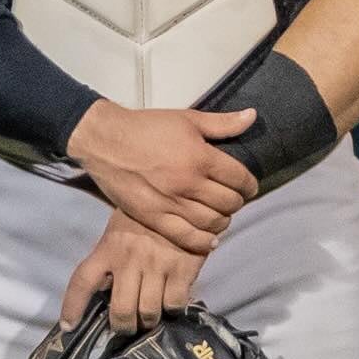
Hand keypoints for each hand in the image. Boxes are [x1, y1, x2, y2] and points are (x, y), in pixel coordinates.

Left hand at [58, 213, 206, 338]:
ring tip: (150, 316)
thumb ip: (110, 261)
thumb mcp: (118, 232)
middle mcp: (129, 258)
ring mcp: (157, 264)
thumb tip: (104, 297)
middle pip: (120, 310)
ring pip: (148, 312)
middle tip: (128, 326)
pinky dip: (172, 309)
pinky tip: (171, 301)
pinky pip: (174, 304)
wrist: (182, 198)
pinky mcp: (183, 268)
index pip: (82, 281)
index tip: (68, 327)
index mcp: (108, 247)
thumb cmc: (145, 219)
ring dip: (148, 321)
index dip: (72, 308)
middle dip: (123, 327)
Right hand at [67, 100, 257, 253]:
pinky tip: (211, 239)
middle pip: (229, 203)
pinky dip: (203, 241)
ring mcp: (171, 203)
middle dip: (237, 202)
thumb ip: (222, 123)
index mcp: (200, 157)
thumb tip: (252, 116)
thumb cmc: (146, 127)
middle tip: (234, 199)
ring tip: (222, 215)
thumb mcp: (187, 118)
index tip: (248, 185)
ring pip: (211, 222)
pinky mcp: (153, 217)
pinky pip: (186, 237)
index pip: (239, 178)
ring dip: (223, 221)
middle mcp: (189, 183)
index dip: (249, 184)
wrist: (105, 140)